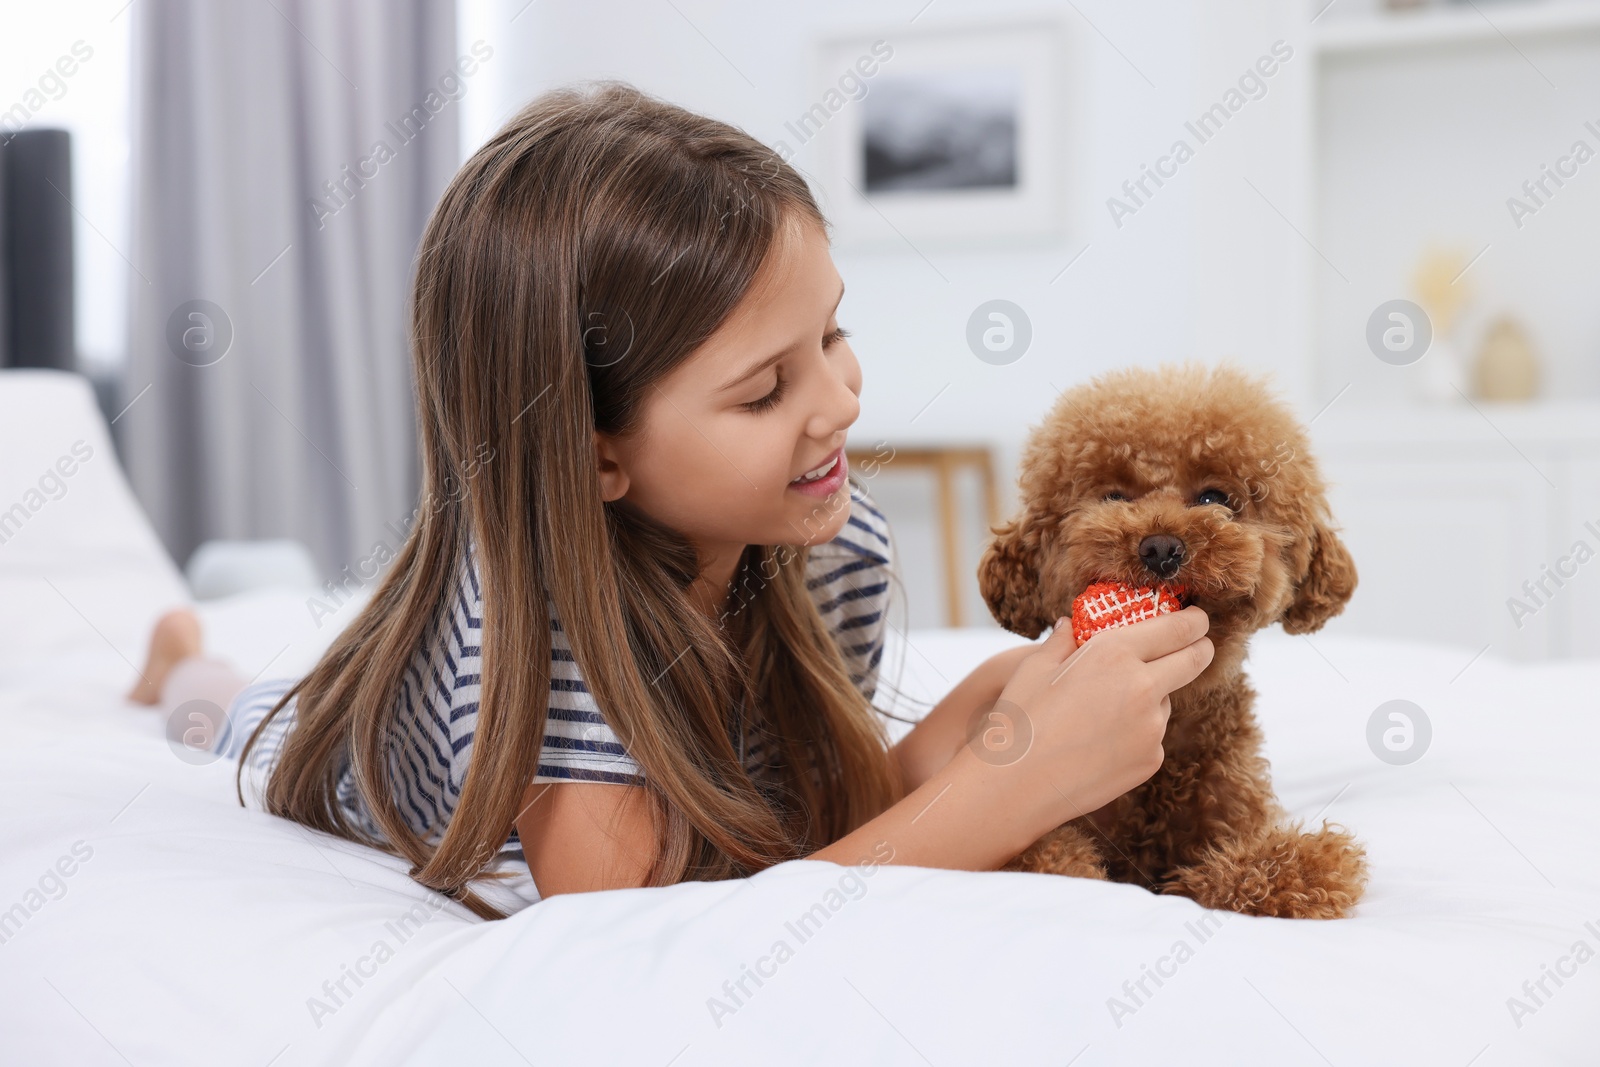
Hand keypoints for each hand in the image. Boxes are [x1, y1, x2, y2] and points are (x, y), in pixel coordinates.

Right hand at [977, 605, 1212, 838]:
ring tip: (1105, 710)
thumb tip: (1070, 625)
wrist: (1017, 786)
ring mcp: (1152, 727)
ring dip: (1153, 695)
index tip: (1197, 618)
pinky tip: (1100, 740)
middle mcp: (1143, 687)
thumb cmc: (1019, 720)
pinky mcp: (1151, 760)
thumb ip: (1062, 641)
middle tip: (1196, 644)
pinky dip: (1137, 731)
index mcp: (1114, 653)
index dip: (1194, 620)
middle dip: (1200, 647)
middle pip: (1195, 659)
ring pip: (1166, 700)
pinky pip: (1152, 735)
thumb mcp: (1035, 667)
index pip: (1178, 627)